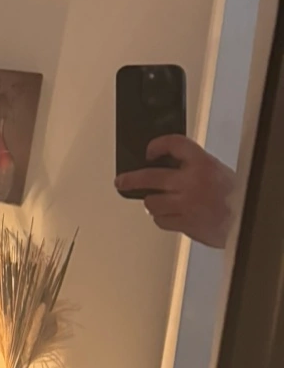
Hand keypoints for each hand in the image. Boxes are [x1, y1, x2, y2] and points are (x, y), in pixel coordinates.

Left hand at [115, 135, 236, 248]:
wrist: (246, 219)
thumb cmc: (232, 195)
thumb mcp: (214, 169)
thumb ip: (190, 165)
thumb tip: (160, 163)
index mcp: (202, 163)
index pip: (174, 143)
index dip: (157, 145)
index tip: (148, 151)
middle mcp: (192, 182)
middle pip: (149, 176)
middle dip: (130, 179)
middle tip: (121, 181)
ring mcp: (187, 204)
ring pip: (151, 202)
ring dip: (152, 202)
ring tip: (158, 202)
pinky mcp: (185, 223)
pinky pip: (161, 220)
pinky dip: (162, 218)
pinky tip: (169, 215)